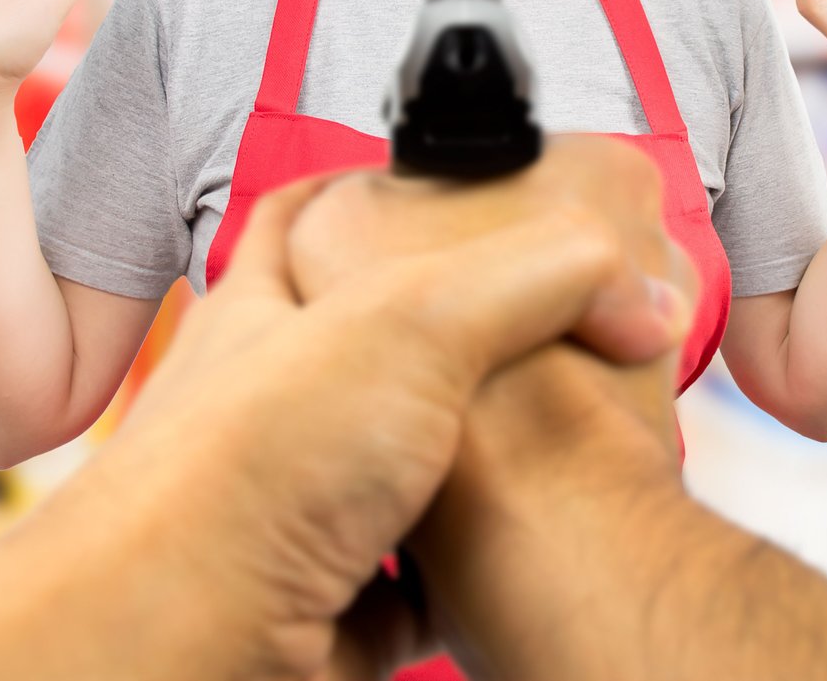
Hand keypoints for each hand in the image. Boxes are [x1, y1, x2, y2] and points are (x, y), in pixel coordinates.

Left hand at [95, 157, 682, 680]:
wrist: (186, 645)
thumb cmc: (249, 467)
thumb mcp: (415, 319)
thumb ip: (535, 276)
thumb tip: (640, 294)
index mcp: (275, 308)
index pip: (306, 214)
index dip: (366, 191)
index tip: (433, 190)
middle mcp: (276, 402)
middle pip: (372, 350)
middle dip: (450, 347)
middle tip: (533, 336)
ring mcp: (294, 506)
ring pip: (397, 471)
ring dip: (463, 472)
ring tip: (539, 451)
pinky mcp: (324, 605)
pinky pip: (407, 584)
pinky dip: (453, 581)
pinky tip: (496, 566)